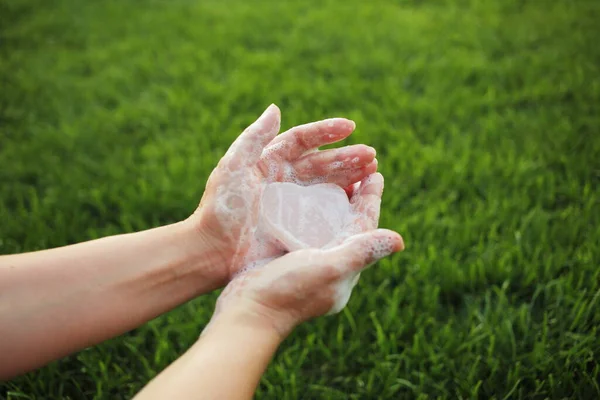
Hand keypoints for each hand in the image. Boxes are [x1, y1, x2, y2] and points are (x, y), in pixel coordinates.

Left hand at [189, 104, 377, 279]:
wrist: (213, 251)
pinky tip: (360, 199)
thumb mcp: (233, 168)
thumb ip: (254, 138)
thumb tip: (275, 108)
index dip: (326, 132)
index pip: (303, 140)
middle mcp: (286, 180)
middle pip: (323, 163)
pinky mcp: (300, 226)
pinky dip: (345, 204)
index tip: (350, 127)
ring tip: (372, 173)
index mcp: (270, 162)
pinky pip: (327, 212)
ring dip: (351, 177)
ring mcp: (295, 204)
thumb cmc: (220, 207)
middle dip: (348, 157)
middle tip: (371, 156)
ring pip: (329, 185)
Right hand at [209, 171, 403, 335]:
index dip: (370, 200)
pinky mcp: (286, 258)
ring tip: (331, 175)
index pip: (364, 226)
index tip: (376, 174)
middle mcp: (330, 262)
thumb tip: (401, 240)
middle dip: (354, 196)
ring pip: (325, 223)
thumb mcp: (329, 267)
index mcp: (345, 264)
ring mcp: (307, 261)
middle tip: (357, 168)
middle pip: (347, 222)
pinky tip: (299, 196)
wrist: (248, 312)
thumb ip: (362, 252)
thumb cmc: (290, 291)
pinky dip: (306, 210)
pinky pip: (303, 228)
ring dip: (331, 200)